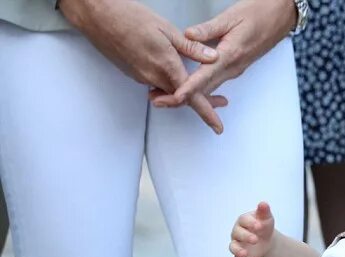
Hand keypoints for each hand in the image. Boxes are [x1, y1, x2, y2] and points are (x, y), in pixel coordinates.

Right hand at [58, 0, 228, 132]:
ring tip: (202, 86)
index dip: (207, 113)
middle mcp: (153, 77)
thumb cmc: (128, 16)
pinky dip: (170, 83)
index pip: (191, 97)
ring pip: (169, 91)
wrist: (96, 15)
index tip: (217, 127)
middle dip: (203, 101)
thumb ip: (191, 47)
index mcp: (166, 66)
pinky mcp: (134, 73)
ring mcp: (142, 77)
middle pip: (183, 98)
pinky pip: (157, 84)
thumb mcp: (167, 29)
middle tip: (221, 101)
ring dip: (185, 92)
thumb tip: (212, 58)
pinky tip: (175, 72)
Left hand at [149, 0, 296, 110]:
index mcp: (231, 54)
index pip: (206, 75)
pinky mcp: (234, 67)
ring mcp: (234, 69)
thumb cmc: (260, 13)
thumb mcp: (231, 17)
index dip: (190, 87)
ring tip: (165, 95)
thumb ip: (208, 29)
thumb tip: (188, 35)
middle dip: (181, 97)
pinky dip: (199, 87)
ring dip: (189, 95)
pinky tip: (187, 87)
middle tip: (157, 100)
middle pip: (205, 89)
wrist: (281, 16)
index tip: (176, 95)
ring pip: (209, 88)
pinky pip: (214, 82)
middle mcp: (233, 67)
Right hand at [229, 202, 275, 256]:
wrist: (265, 239)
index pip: (243, 220)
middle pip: (237, 233)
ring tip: (245, 254)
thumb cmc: (264, 225)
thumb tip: (263, 203)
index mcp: (243, 220)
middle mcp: (237, 231)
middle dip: (246, 236)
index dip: (250, 223)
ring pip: (233, 247)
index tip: (259, 226)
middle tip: (256, 239)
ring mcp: (237, 243)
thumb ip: (264, 211)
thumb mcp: (266, 218)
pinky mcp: (240, 255)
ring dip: (238, 251)